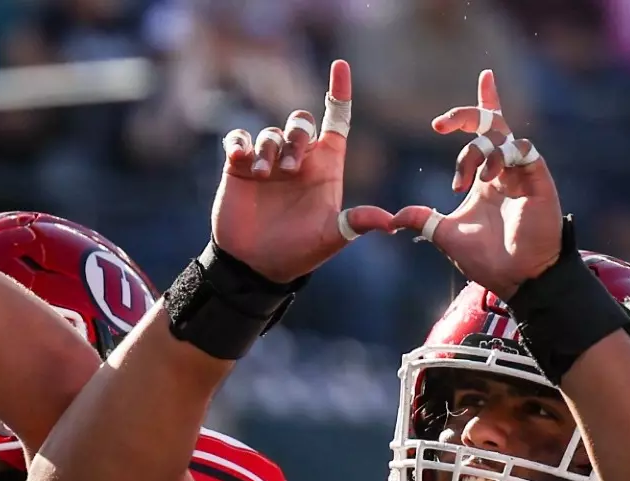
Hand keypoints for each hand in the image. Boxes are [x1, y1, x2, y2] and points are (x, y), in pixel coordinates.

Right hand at [211, 60, 394, 283]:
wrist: (256, 265)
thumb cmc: (298, 251)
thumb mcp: (330, 238)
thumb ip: (356, 224)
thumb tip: (390, 223)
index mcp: (325, 166)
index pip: (336, 120)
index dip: (339, 92)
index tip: (341, 66)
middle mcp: (298, 159)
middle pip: (301, 122)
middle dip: (296, 137)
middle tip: (290, 169)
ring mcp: (268, 161)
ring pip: (270, 132)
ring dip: (268, 149)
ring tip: (264, 176)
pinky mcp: (239, 167)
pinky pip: (238, 138)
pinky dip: (238, 142)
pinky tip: (239, 158)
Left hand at [388, 70, 562, 298]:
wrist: (517, 278)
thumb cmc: (488, 259)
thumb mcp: (445, 235)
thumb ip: (423, 220)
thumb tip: (394, 217)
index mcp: (487, 177)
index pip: (486, 131)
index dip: (486, 102)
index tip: (485, 75)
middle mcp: (506, 169)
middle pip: (492, 123)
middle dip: (467, 114)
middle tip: (440, 124)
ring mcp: (523, 173)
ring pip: (501, 136)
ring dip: (477, 152)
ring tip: (467, 181)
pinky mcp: (539, 179)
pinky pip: (523, 150)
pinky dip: (501, 156)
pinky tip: (489, 177)